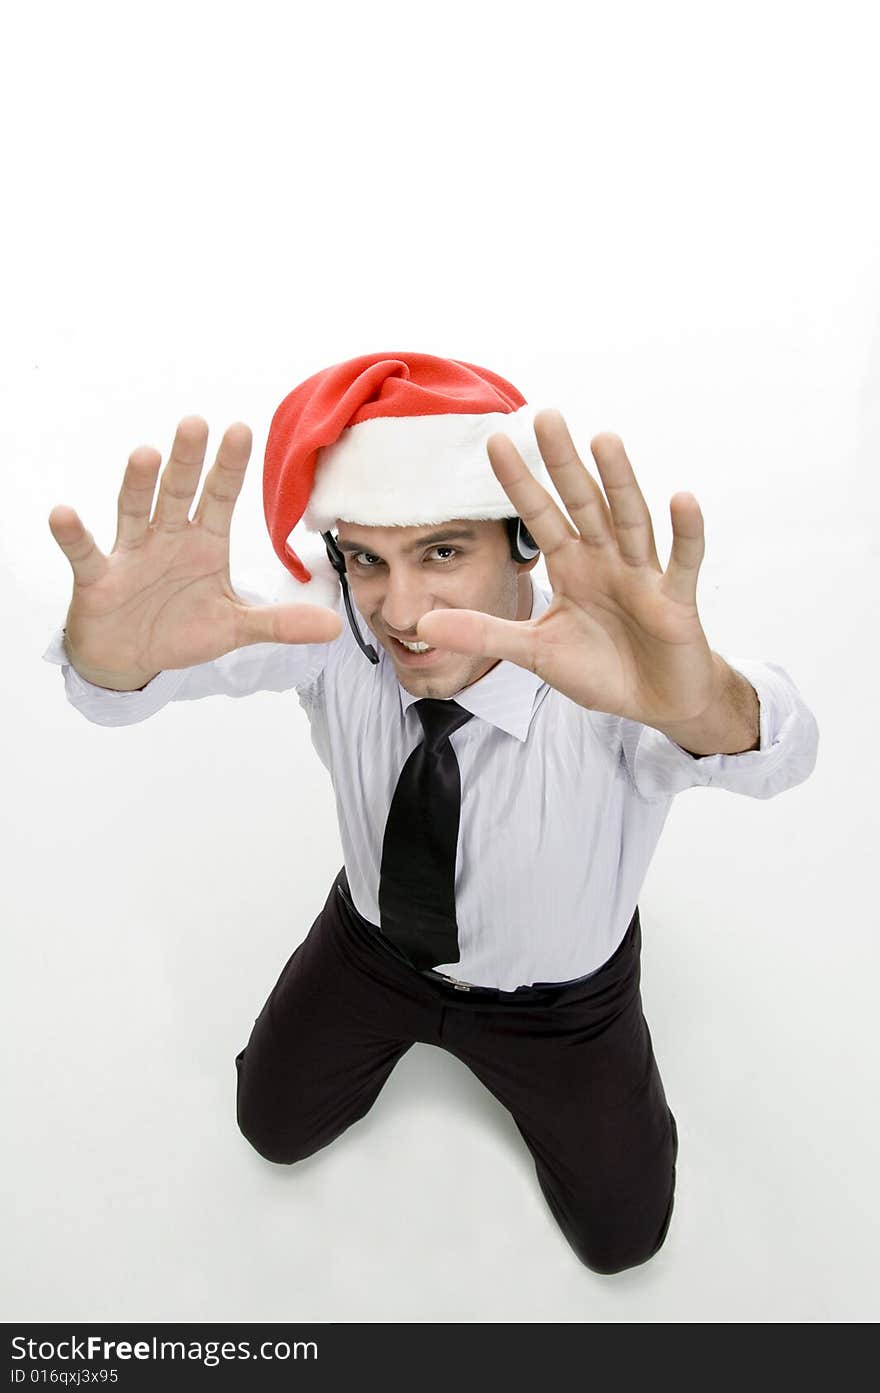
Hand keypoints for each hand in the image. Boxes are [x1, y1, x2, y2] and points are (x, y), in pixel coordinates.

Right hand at [48, 416, 342, 688]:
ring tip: (145, 454)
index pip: (220, 497)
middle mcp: (167, 537)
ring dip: (138, 485)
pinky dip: (73, 535)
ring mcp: (131, 553)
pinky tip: (64, 514)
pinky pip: (85, 553)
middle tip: (197, 423)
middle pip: (178, 492)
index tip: (242, 429)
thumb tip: (335, 626)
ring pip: (134, 511)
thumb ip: (280, 623)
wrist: (130, 657)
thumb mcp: (235, 628)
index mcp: (203, 543)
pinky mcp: (98, 577)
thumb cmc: (180, 630)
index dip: (230, 467)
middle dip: (188, 460)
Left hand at [415, 410, 720, 727]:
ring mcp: (643, 576)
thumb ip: (485, 634)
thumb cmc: (601, 668)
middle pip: (583, 503)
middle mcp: (605, 560)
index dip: (518, 482)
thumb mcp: (535, 652)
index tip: (493, 441)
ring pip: (630, 520)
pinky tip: (682, 499)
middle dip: (563, 462)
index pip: (539, 516)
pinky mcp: (676, 601)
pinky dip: (686, 533)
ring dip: (619, 482)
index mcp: (572, 567)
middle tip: (545, 415)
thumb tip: (425, 627)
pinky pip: (683, 562)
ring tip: (605, 439)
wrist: (655, 700)